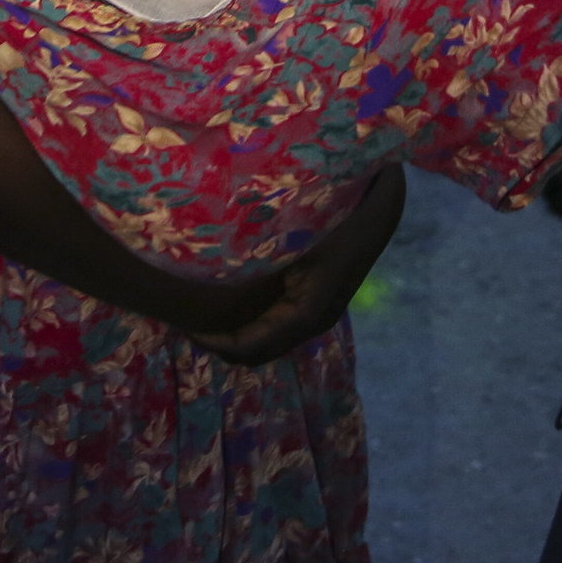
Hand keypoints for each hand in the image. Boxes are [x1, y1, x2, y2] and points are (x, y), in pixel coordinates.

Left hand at [194, 165, 406, 365]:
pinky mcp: (314, 305)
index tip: (187, 327)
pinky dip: (248, 327)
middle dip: (219, 343)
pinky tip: (227, 306)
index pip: (252, 344)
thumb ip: (259, 249)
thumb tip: (213, 260)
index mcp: (306, 311)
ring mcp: (316, 317)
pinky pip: (275, 327)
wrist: (378, 210)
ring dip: (232, 338)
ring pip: (265, 344)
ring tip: (198, 319)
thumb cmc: (336, 218)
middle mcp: (311, 322)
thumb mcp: (296, 236)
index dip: (217, 342)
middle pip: (256, 353)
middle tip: (183, 325)